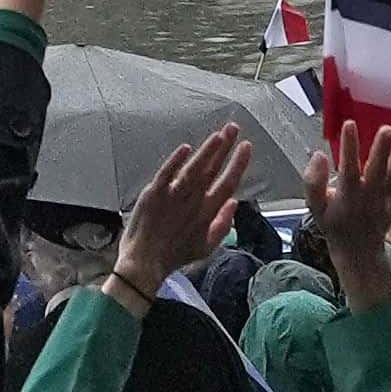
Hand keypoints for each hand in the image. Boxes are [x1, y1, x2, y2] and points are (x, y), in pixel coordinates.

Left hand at [112, 125, 253, 301]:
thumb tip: (235, 203)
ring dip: (207, 151)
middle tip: (234, 127)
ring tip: (218, 134)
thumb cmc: (175, 255)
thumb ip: (223, 225)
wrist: (144, 263)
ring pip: (193, 170)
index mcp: (206, 214)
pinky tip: (186, 148)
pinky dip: (176, 162)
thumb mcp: (206, 248)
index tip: (246, 146)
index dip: (238, 165)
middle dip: (225, 148)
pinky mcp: (153, 194)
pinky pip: (166, 174)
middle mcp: (192, 203)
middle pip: (212, 171)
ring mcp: (172, 197)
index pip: (227, 184)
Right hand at [303, 120, 390, 309]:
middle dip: (381, 150)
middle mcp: (368, 196)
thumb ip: (313, 182)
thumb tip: (318, 155)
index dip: (348, 147)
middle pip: (376, 170)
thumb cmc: (334, 223)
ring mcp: (384, 201)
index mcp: (347, 194)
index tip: (349, 124)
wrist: (357, 251)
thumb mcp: (315, 207)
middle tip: (387, 129)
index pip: (347, 167)